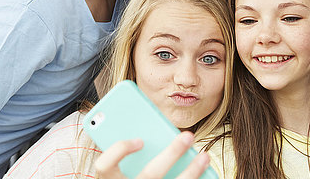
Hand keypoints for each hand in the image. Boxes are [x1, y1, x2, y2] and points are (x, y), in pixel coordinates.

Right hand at [94, 131, 210, 178]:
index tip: (140, 140)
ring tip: (204, 156)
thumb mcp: (121, 172)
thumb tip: (150, 134)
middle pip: (150, 174)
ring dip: (192, 171)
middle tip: (188, 135)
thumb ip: (129, 157)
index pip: (105, 166)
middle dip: (172, 153)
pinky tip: (204, 174)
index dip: (120, 150)